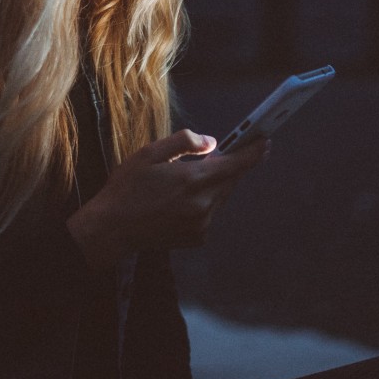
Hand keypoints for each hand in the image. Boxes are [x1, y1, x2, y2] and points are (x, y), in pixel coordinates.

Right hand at [66, 129, 266, 268]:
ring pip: (220, 197)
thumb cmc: (128, 186)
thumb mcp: (150, 153)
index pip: (236, 164)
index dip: (253, 151)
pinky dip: (203, 202)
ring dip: (214, 184)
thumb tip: (212, 143)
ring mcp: (201, 224)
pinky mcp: (197, 237)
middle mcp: (203, 204)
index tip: (266, 141)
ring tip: (187, 178)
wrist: (112, 229)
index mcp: (193, 179)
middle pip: (231, 180)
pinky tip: (178, 200)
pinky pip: (210, 213)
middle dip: (231, 166)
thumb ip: (184, 143)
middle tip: (223, 153)